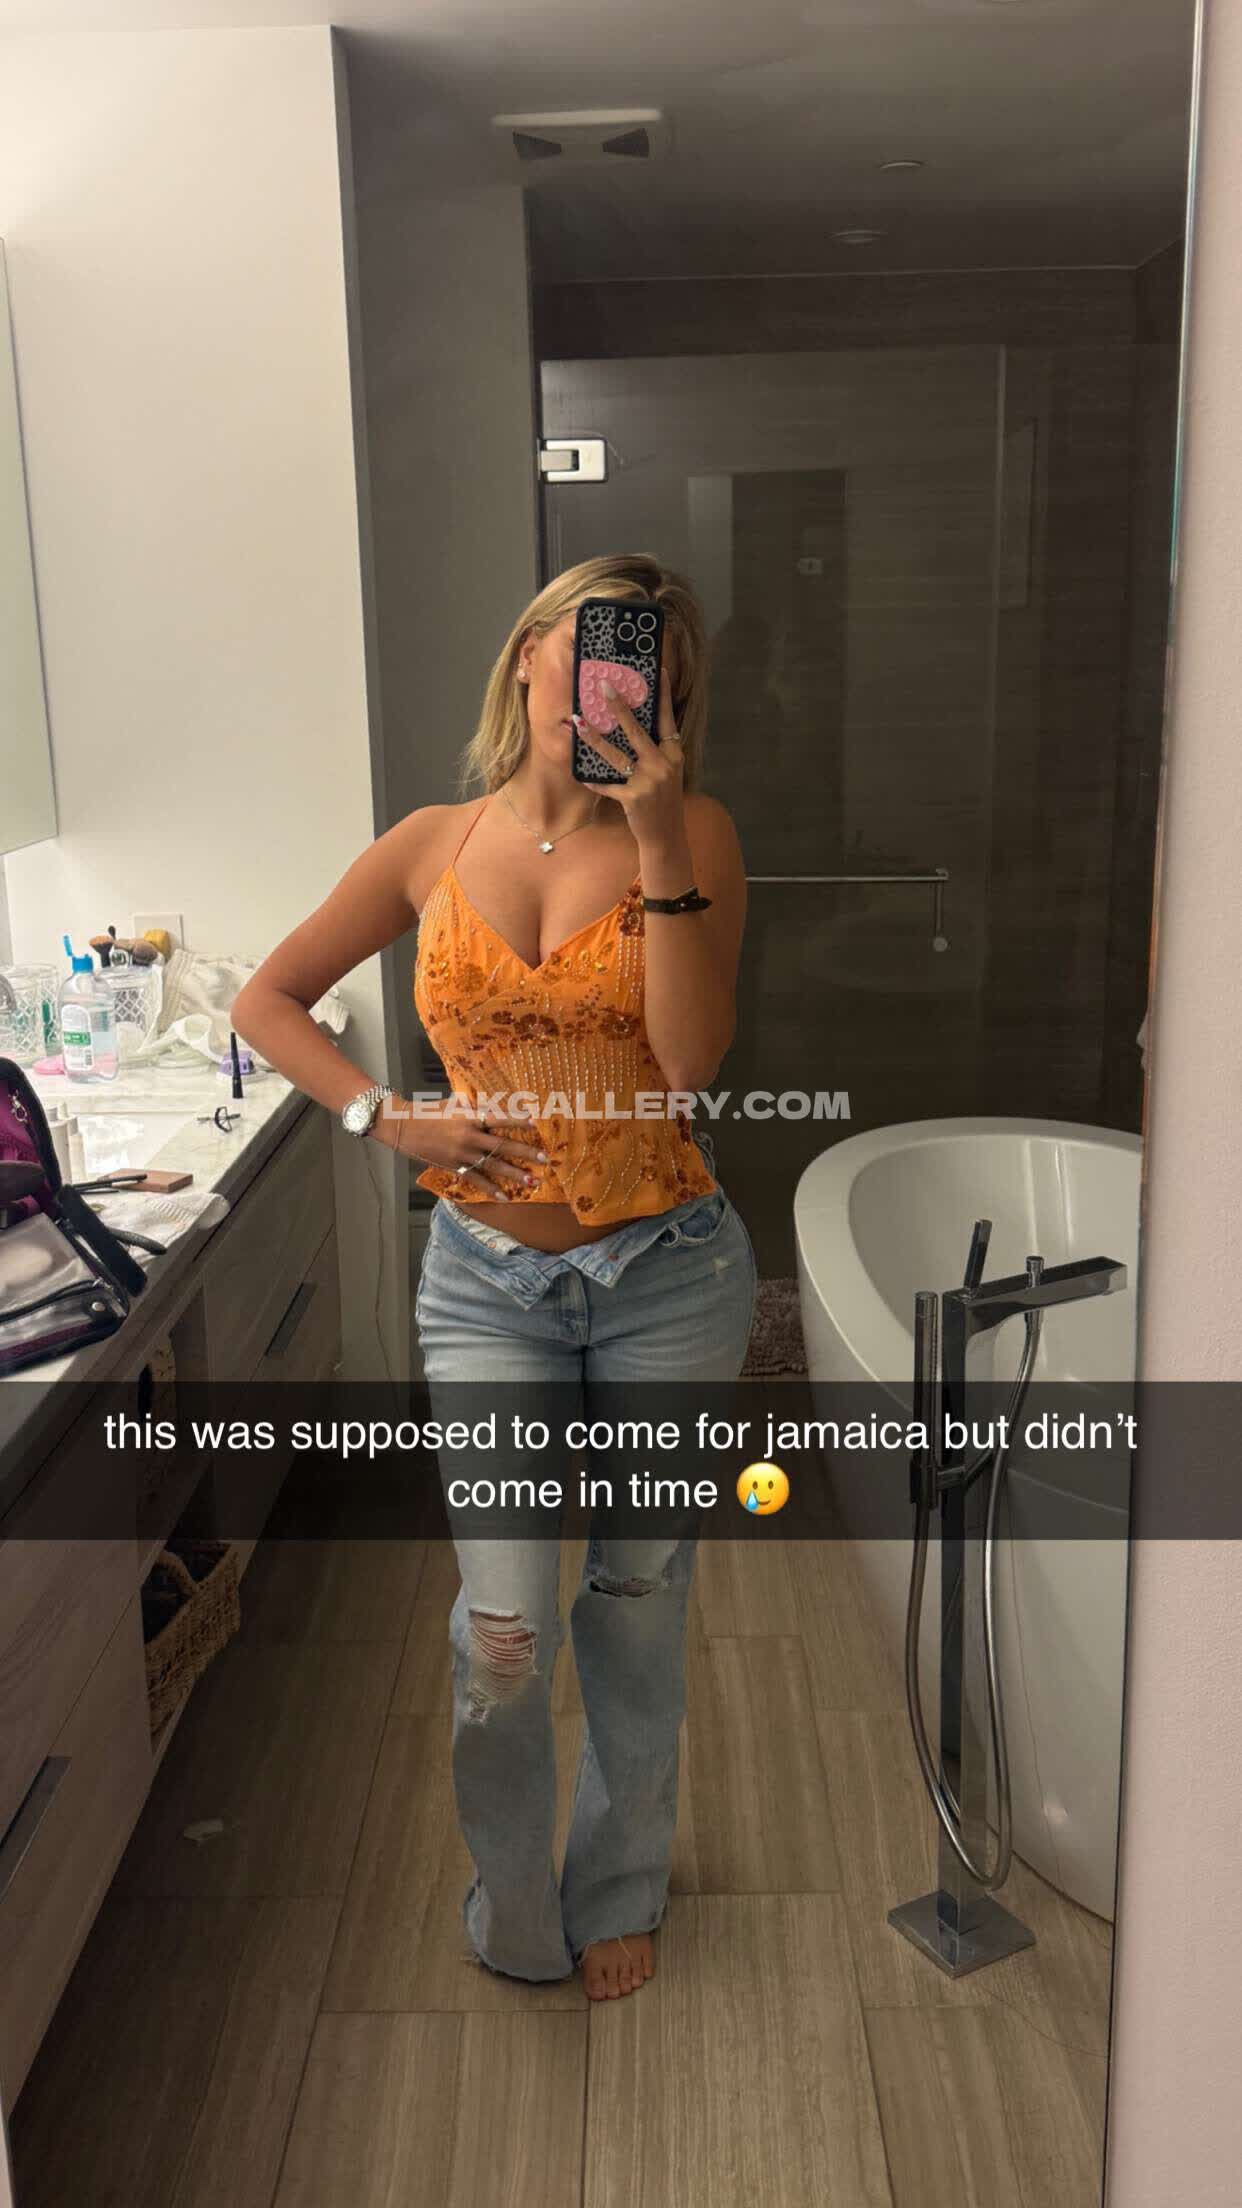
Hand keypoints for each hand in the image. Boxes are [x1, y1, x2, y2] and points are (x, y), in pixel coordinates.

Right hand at [392, 1101, 544, 1197]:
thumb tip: (492, 1102)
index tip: (537, 1125)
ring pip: (493, 1165)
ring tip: (533, 1180)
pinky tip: (505, 1196)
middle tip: (545, 1158)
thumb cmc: (429, 1112)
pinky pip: (476, 1180)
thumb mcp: (452, 1103)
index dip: (518, 1121)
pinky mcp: (454, 1166)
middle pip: (502, 1145)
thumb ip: (473, 1103)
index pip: (499, 1118)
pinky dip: (491, 1189)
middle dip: (525, 1152)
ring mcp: (462, 1153)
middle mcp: (469, 1136)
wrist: (405, 1128)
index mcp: (470, 1117)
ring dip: (515, 1174)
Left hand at [576, 666, 686, 849]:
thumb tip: (635, 728)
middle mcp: (663, 766)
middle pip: (637, 731)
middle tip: (604, 687)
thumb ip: (657, 752)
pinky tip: (581, 774)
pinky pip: (607, 785)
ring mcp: (648, 782)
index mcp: (674, 755)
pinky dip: (594, 780)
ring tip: (579, 723)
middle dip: (618, 707)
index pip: (667, 720)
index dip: (663, 696)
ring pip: (616, 755)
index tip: (657, 672)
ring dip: (595, 739)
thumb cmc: (664, 802)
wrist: (666, 836)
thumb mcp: (668, 773)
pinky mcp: (633, 798)